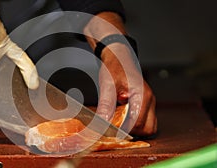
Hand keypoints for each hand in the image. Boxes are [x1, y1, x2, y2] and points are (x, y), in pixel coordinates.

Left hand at [83, 12, 156, 135]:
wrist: (118, 54)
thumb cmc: (114, 66)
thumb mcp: (107, 85)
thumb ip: (106, 105)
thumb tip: (102, 123)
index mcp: (142, 95)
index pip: (137, 124)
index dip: (123, 130)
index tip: (110, 130)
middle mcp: (150, 100)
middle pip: (147, 129)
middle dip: (131, 132)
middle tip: (116, 126)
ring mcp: (149, 102)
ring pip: (149, 126)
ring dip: (134, 129)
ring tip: (119, 120)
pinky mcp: (146, 103)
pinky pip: (145, 120)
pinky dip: (135, 123)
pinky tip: (122, 115)